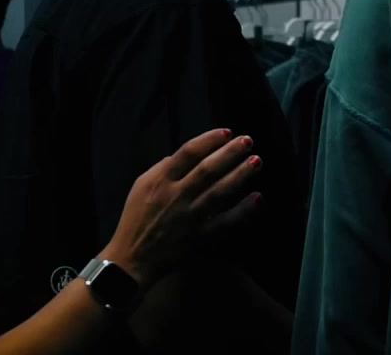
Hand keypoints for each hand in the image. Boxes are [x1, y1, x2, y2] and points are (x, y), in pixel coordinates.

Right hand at [99, 129, 262, 289]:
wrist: (132, 258)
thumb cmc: (137, 218)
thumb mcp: (141, 186)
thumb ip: (163, 167)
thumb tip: (185, 153)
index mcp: (160, 181)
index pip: (187, 153)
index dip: (209, 140)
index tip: (227, 132)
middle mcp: (176, 196)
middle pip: (208, 169)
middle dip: (230, 153)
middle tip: (249, 141)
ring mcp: (190, 217)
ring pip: (219, 192)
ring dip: (240, 175)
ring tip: (257, 161)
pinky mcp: (200, 236)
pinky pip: (226, 221)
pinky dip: (243, 210)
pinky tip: (257, 197)